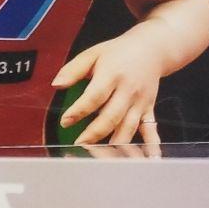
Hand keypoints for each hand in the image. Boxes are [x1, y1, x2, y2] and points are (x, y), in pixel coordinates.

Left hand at [52, 24, 167, 148]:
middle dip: (94, 133)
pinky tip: (146, 158)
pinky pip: (150, 130)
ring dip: (115, 144)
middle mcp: (128, 90)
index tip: (65, 121)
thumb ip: (73, 70)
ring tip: (100, 155)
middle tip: (79, 143)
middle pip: (111, 116)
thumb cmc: (118, 52)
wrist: (152, 49)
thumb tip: (56, 85)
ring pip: (128, 127)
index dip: (79, 111)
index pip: (95, 96)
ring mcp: (140, 102)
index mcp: (112, 74)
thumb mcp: (93, 54)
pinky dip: (150, 145)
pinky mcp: (149, 109)